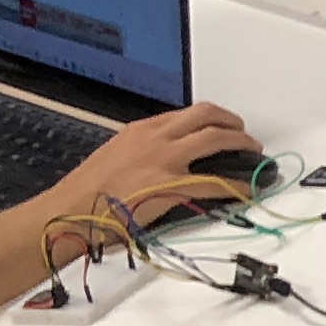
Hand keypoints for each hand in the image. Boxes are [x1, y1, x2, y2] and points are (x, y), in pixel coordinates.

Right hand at [40, 100, 264, 238]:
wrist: (71, 210)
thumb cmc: (89, 191)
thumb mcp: (116, 157)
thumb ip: (142, 152)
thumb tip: (164, 160)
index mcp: (141, 130)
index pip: (186, 115)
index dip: (211, 119)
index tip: (224, 127)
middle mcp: (156, 138)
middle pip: (206, 116)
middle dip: (232, 123)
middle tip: (245, 136)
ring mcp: (165, 160)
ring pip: (216, 139)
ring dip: (242, 144)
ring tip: (254, 154)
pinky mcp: (173, 186)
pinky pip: (217, 182)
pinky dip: (239, 185)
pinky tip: (249, 190)